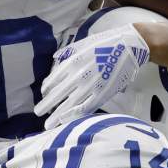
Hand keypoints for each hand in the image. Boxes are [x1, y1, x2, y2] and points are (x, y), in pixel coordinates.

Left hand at [33, 24, 149, 128]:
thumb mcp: (82, 43)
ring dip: (57, 115)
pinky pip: (86, 107)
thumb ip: (67, 52)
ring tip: (48, 124)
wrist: (129, 46)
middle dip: (46, 105)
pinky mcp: (103, 93)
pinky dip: (75, 115)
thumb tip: (54, 59)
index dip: (47, 89)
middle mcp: (78, 75)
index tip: (44, 95)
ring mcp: (91, 86)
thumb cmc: (105, 43)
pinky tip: (68, 120)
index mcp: (72, 62)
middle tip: (38, 113)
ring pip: (69, 104)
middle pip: (57, 95)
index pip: (53, 80)